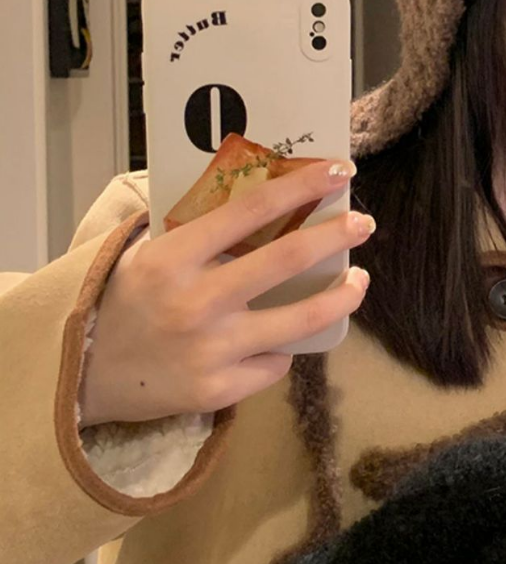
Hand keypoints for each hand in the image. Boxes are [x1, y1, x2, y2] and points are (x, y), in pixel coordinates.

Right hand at [78, 159, 372, 426]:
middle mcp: (195, 302)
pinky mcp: (219, 391)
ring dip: (342, 295)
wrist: (83, 376)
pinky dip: (283, 347)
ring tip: (358, 280)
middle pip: (287, 260)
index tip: (339, 172)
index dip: (302, 186)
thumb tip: (268, 197)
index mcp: (173, 257)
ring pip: (302, 319)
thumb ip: (200, 231)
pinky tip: (281, 339)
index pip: (251, 210)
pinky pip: (275, 362)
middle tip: (363, 223)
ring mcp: (210, 351)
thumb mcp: (149, 253)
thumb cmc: (127, 302)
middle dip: (336, 235)